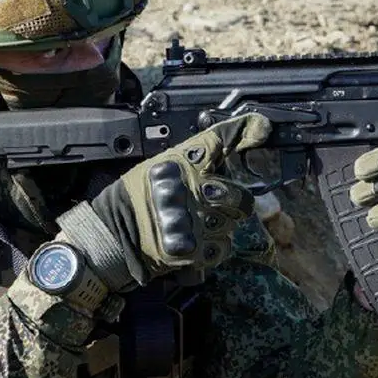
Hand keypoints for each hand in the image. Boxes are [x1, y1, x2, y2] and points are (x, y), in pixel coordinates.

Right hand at [62, 114, 271, 288]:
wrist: (115, 232)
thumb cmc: (139, 195)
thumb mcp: (165, 162)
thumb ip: (202, 151)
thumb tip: (241, 134)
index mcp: (185, 163)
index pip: (221, 140)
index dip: (246, 130)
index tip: (262, 127)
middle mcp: (196, 190)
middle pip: (241, 195)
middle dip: (234, 201)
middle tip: (214, 203)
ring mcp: (199, 221)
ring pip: (233, 223)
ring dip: (220, 224)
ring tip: (195, 222)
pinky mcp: (197, 250)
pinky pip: (223, 247)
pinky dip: (213, 245)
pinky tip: (195, 238)